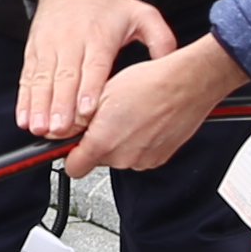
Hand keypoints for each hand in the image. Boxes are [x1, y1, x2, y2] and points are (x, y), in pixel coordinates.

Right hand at [15, 0, 174, 138]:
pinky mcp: (34, 51)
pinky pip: (28, 78)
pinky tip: (23, 117)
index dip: (90, 89)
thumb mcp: (142, 14)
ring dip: (39, 106)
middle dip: (61, 106)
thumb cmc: (109, 5)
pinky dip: (24, 99)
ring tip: (39, 128)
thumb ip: (160, 39)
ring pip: (43, 80)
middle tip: (60, 129)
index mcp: (100, 36)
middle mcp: (72, 42)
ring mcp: (49, 47)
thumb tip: (171, 64)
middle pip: (65, 77)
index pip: (94, 65)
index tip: (87, 110)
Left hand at [66, 29, 242, 176]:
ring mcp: (142, 160)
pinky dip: (138, 143)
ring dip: (119, 142)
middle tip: (107, 117)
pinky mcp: (159, 159)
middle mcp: (122, 158)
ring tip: (129, 115)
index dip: (70, 155)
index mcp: (102, 143)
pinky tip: (144, 121)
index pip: (73, 169)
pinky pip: (138, 156)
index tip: (72, 144)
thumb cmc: (149, 83)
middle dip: (97, 142)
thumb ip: (78, 118)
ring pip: (119, 157)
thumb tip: (63, 128)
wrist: (187, 83)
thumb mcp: (102, 92)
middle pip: (97, 160)